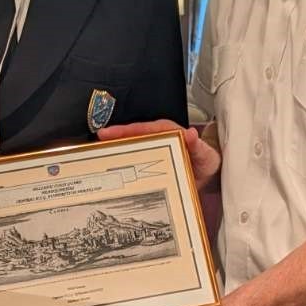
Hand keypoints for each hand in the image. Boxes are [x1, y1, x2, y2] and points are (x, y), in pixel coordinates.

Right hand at [98, 119, 220, 191]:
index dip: (127, 131)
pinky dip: (122, 161)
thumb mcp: (205, 154)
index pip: (145, 129)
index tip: (110, 133)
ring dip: (115, 148)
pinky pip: (135, 159)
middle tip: (97, 140)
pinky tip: (109, 168)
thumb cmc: (206, 161)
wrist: (208, 175)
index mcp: (168, 133)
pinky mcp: (151, 161)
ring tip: (96, 152)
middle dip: (114, 137)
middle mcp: (158, 139)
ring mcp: (153, 150)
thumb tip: (190, 134)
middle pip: (133, 136)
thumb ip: (198, 146)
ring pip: (131, 146)